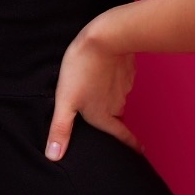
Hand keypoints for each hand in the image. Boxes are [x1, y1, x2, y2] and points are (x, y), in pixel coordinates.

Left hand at [45, 13, 140, 161]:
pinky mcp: (126, 70)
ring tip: (95, 88)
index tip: (140, 152)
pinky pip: (120, 80)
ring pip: (117, 96)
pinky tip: (102, 71)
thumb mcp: (65, 100)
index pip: (121, 136)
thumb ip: (60, 128)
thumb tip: (53, 156)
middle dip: (111, 117)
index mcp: (103, 115)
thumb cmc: (82, 68)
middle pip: (116, 116)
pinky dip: (113, 78)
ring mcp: (124, 87)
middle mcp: (117, 104)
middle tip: (102, 115)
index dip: (131, 145)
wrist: (106, 37)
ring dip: (109, 95)